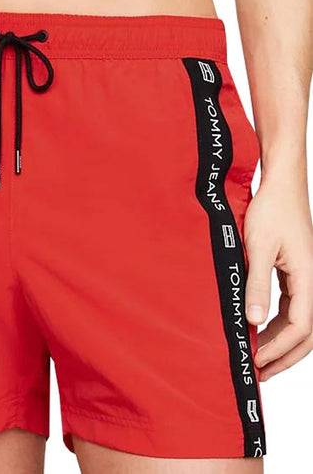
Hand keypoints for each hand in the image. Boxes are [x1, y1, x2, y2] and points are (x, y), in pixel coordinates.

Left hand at [244, 179, 312, 380]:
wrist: (281, 187)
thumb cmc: (271, 211)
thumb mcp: (258, 248)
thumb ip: (257, 284)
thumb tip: (252, 321)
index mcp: (308, 278)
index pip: (299, 327)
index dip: (278, 348)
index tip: (255, 361)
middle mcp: (312, 281)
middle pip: (306, 332)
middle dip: (284, 355)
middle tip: (260, 373)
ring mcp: (306, 278)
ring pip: (300, 321)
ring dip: (281, 342)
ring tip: (259, 357)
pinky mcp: (296, 272)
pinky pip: (292, 306)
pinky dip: (278, 323)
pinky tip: (261, 329)